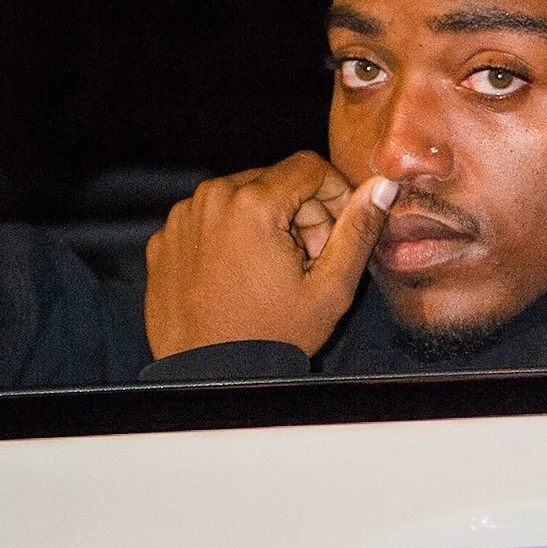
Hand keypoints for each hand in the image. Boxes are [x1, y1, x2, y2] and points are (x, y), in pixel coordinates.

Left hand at [144, 151, 397, 358]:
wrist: (208, 381)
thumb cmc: (270, 338)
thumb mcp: (330, 287)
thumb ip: (358, 229)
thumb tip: (381, 186)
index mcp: (252, 202)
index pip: (310, 166)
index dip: (334, 195)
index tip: (336, 233)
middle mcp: (211, 198)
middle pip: (277, 180)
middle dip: (302, 212)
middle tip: (307, 261)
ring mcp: (183, 218)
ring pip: (243, 196)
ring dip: (268, 222)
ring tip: (274, 272)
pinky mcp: (165, 238)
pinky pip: (211, 217)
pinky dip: (232, 236)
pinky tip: (241, 276)